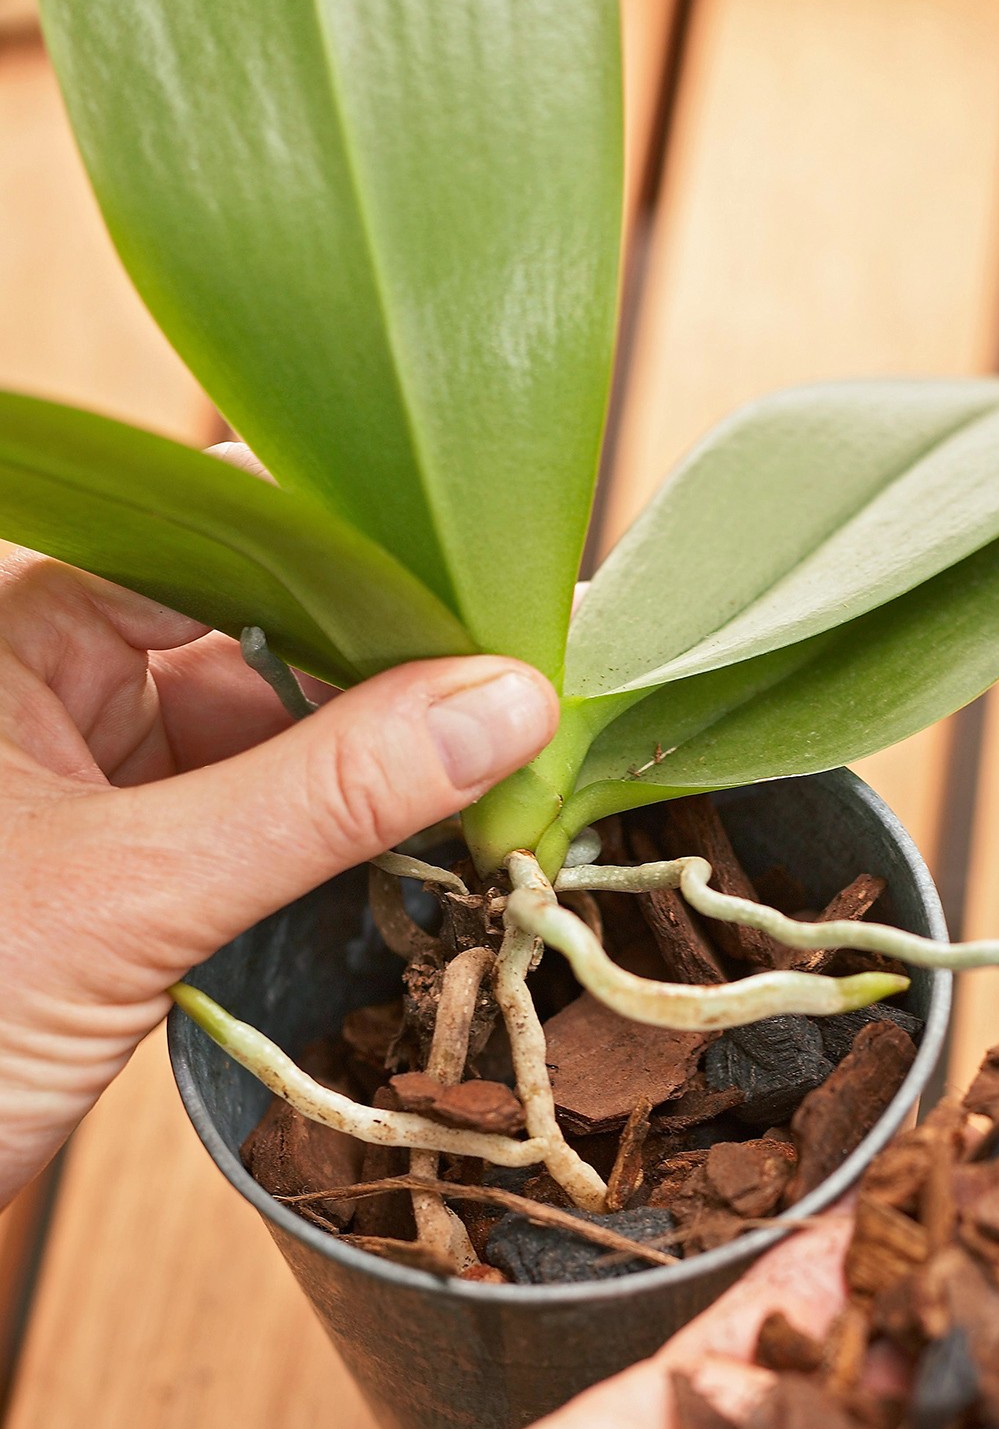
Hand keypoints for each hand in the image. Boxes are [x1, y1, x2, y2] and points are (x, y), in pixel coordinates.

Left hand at [0, 514, 557, 1205]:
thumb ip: (325, 796)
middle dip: (383, 675)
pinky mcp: (120, 864)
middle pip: (258, 633)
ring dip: (369, 767)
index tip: (492, 594)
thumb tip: (503, 702)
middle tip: (519, 703)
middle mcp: (49, 678)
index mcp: (13, 627)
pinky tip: (421, 845)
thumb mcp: (136, 894)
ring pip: (265, 733)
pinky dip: (331, 836)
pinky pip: (251, 817)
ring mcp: (86, 774)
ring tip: (495, 779)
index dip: (360, 558)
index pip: (219, 534)